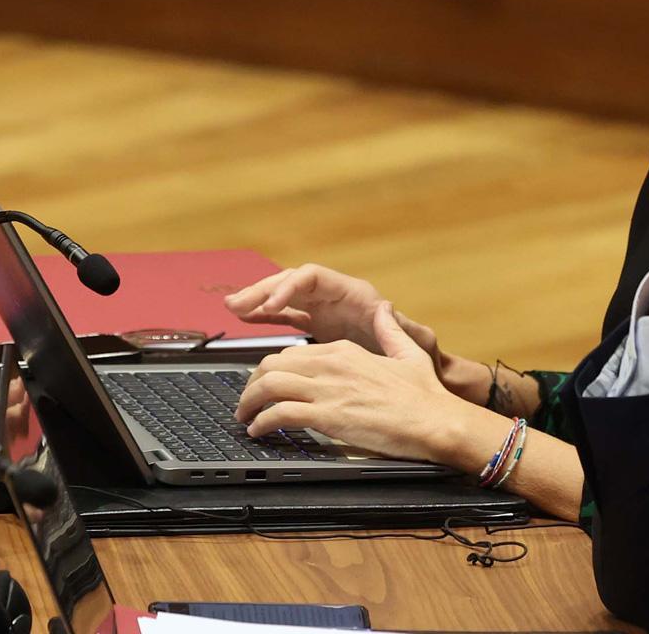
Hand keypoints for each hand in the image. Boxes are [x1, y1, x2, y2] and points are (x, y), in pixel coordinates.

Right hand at [224, 263, 444, 372]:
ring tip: (232, 307)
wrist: (412, 372)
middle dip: (264, 290)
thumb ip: (400, 330)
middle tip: (238, 304)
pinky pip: (284, 313)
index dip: (290, 287)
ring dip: (257, 300)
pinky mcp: (315, 323)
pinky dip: (264, 314)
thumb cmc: (415, 355)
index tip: (271, 304)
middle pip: (292, 281)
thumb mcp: (412, 344)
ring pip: (283, 295)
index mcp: (355, 294)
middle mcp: (336, 295)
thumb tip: (390, 311)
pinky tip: (244, 317)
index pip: (314, 277)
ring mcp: (323, 307)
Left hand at [234, 302, 478, 463]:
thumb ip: (391, 331)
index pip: (293, 353)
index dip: (273, 369)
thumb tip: (385, 309)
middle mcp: (332, 365)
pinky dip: (262, 423)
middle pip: (273, 365)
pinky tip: (259, 431)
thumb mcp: (409, 353)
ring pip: (269, 386)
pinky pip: (280, 414)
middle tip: (247, 402)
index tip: (266, 384)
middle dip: (253, 384)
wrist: (436, 421)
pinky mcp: (327, 416)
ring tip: (245, 418)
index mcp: (346, 351)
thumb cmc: (426, 396)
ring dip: (249, 403)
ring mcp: (328, 390)